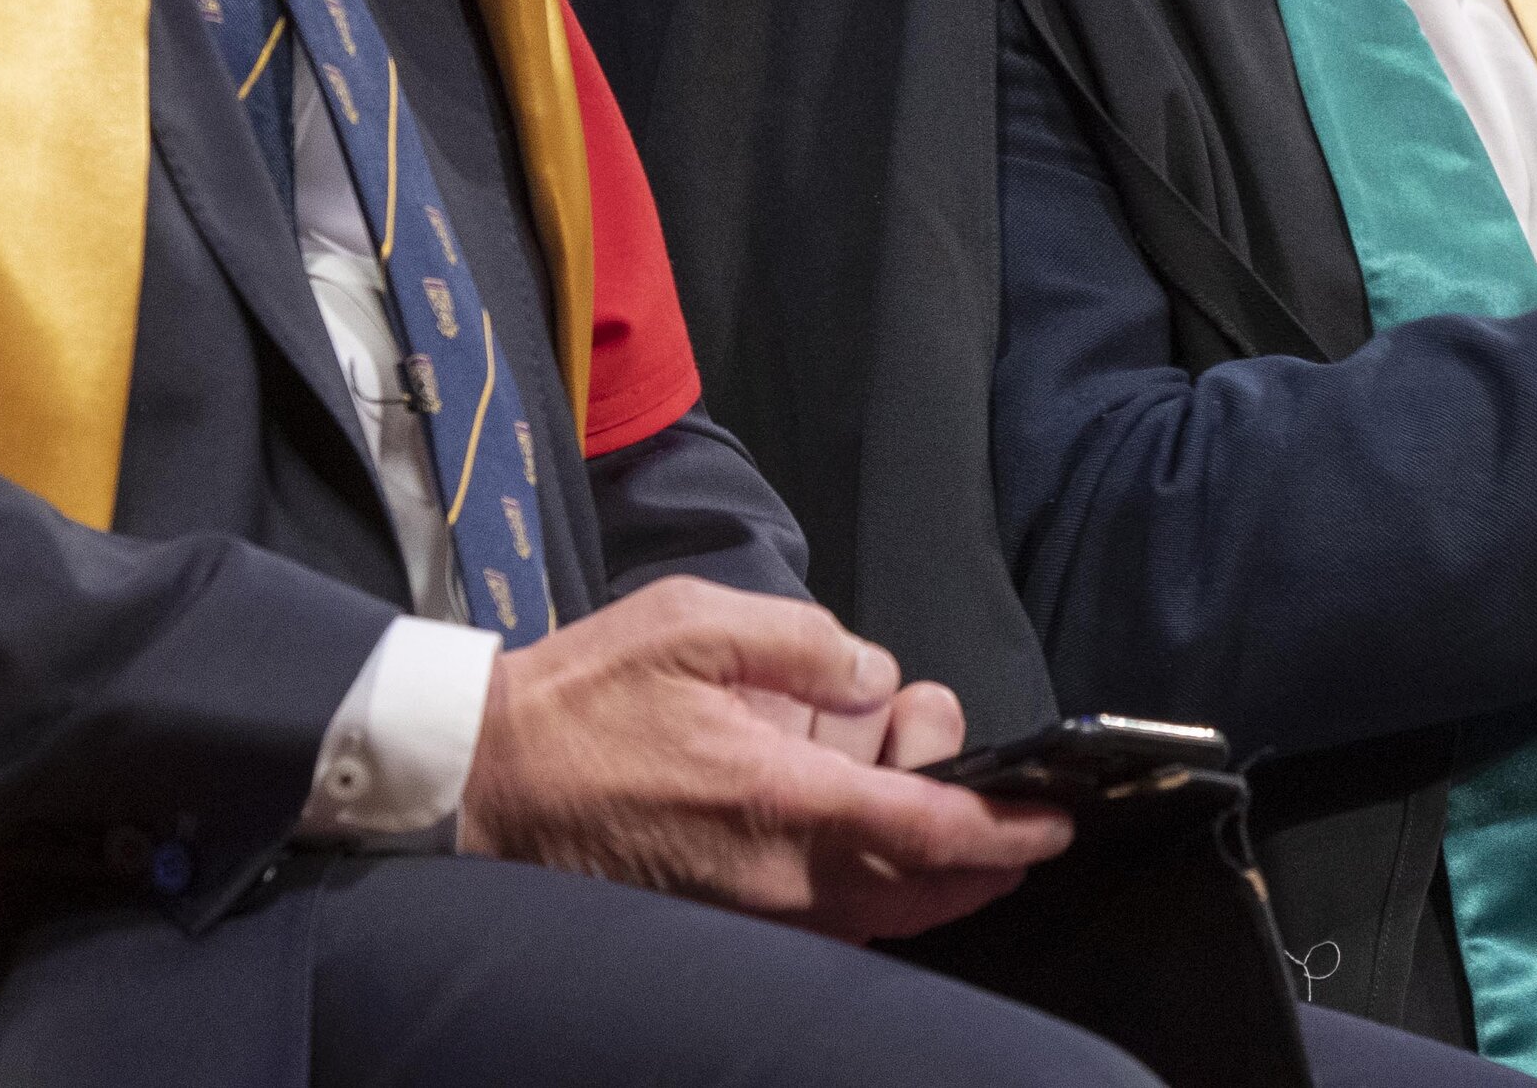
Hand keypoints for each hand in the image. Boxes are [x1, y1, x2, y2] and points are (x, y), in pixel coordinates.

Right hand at [456, 577, 1070, 940]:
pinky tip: (852, 804)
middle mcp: (775, 875)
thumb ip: (804, 642)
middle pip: (921, 888)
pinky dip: (869, 870)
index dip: (1007, 829)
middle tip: (954, 756)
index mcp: (779, 798)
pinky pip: (829, 913)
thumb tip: (870, 677)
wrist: (477, 781)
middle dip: (973, 836)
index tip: (1059, 818)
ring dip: (918, 849)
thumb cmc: (581, 698)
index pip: (928, 830)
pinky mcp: (722, 914)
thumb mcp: (696, 622)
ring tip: (891, 758)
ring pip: (879, 907)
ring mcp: (748, 907)